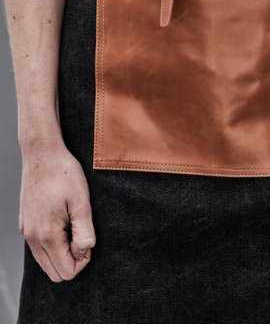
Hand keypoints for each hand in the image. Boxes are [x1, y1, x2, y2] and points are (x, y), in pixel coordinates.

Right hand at [19, 140, 95, 281]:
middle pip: (54, 272)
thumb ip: (84, 232)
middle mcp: (32, 237)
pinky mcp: (25, 223)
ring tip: (73, 225)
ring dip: (62, 252)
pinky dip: (52, 243)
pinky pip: (38, 247)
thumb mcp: (81, 202)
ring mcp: (27, 231)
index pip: (66, 271)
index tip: (88, 237)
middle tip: (82, 233)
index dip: (83, 260)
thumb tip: (84, 252)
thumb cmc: (63, 173)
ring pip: (45, 261)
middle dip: (72, 260)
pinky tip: (62, 221)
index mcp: (47, 235)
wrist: (42, 153)